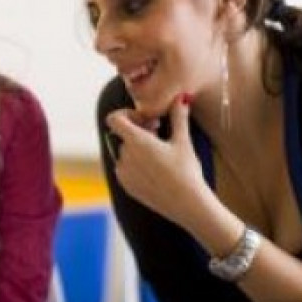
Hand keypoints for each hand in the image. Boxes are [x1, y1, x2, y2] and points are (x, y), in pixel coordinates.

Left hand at [104, 95, 206, 226]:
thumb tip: (181, 96)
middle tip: (160, 134)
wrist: (187, 205)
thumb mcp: (183, 141)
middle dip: (140, 131)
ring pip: (125, 152)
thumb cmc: (186, 172)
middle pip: (124, 135)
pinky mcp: (126, 186)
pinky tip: (156, 170)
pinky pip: (125, 169)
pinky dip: (136, 165)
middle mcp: (124, 156)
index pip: (114, 119)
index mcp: (136, 142)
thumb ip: (178, 116)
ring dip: (138, 149)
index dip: (128, 115)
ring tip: (160, 154)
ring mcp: (123, 173)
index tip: (147, 121)